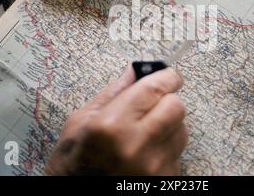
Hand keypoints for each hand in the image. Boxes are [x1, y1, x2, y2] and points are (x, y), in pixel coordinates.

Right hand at [45, 66, 187, 174]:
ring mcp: (153, 167)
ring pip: (181, 129)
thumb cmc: (72, 162)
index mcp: (111, 126)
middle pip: (176, 107)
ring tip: (145, 133)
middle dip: (167, 100)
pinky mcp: (164, 179)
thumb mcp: (80, 121)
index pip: (154, 89)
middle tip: (154, 103)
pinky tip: (146, 153)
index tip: (169, 74)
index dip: (167, 77)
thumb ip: (113, 92)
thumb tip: (137, 70)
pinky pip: (177, 152)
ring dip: (168, 125)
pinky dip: (166, 147)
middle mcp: (136, 147)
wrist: (75, 195)